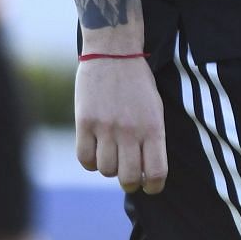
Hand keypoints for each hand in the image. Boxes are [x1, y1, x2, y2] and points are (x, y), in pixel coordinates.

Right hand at [75, 56, 167, 194]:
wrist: (114, 53)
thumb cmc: (137, 83)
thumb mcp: (155, 108)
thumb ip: (151, 138)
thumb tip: (145, 171)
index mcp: (153, 127)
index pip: (156, 172)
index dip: (153, 186)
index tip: (150, 185)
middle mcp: (130, 130)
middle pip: (129, 178)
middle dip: (130, 183)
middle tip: (129, 177)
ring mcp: (106, 127)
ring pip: (105, 170)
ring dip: (109, 168)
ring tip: (111, 154)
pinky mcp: (85, 122)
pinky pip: (85, 158)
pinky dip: (90, 161)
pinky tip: (95, 150)